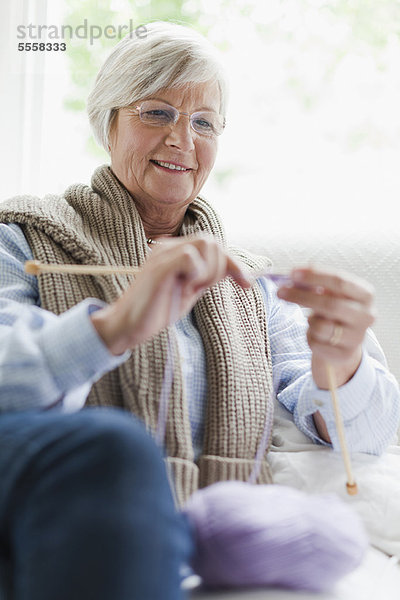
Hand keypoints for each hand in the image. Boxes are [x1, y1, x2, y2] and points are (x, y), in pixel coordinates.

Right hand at [91, 236, 251, 354]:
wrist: (128, 326)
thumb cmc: (157, 310)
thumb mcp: (190, 291)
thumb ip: (208, 276)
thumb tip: (235, 269)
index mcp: (176, 251)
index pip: (215, 246)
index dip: (234, 264)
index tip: (246, 284)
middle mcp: (169, 247)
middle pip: (214, 242)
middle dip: (219, 268)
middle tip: (201, 289)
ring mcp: (163, 254)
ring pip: (207, 244)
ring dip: (208, 271)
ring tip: (190, 288)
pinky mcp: (159, 266)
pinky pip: (192, 257)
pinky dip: (197, 274)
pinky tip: (184, 287)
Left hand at [277, 266, 375, 388]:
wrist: (343, 343)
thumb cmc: (333, 312)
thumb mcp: (329, 294)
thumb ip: (315, 284)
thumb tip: (293, 276)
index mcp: (366, 294)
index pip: (339, 281)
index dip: (315, 276)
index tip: (292, 273)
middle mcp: (367, 315)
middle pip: (330, 304)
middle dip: (302, 296)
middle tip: (280, 292)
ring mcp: (358, 337)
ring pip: (321, 326)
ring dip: (309, 321)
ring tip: (312, 320)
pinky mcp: (344, 355)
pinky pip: (316, 343)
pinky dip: (309, 336)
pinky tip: (316, 335)